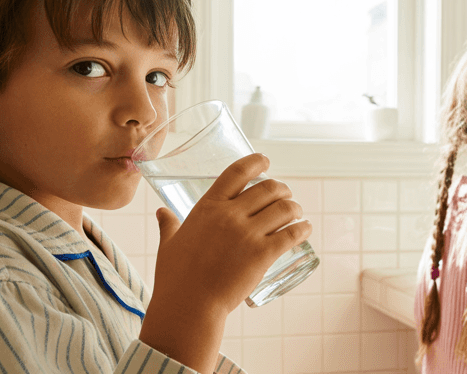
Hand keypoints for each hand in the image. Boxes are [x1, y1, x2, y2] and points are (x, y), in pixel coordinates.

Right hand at [140, 154, 311, 371]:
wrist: (189, 305)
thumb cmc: (175, 276)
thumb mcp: (169, 244)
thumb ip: (168, 225)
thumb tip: (161, 213)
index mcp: (208, 207)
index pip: (236, 172)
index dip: (255, 162)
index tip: (265, 161)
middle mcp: (230, 215)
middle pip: (267, 189)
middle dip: (281, 189)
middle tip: (285, 195)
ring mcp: (247, 234)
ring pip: (284, 209)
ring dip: (294, 207)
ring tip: (296, 212)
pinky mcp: (262, 255)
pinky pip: (291, 234)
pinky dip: (302, 229)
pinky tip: (305, 228)